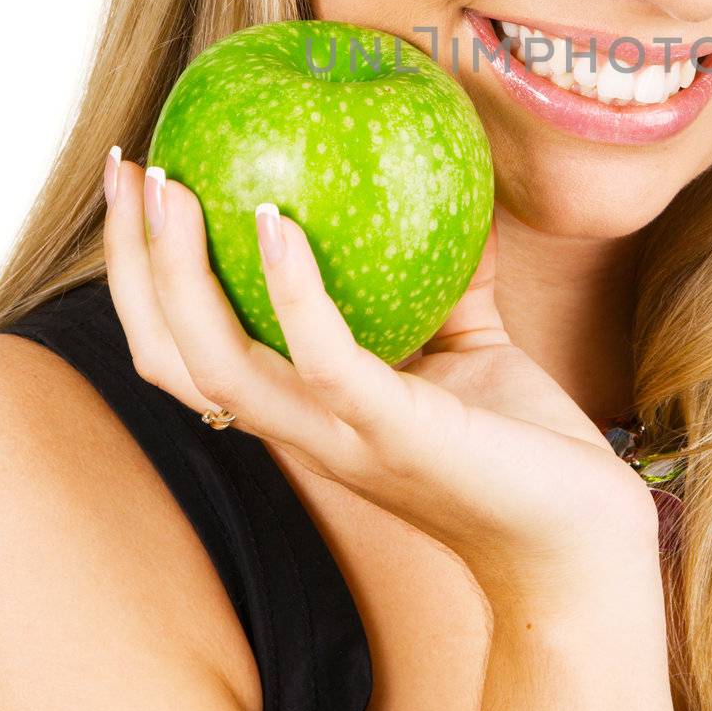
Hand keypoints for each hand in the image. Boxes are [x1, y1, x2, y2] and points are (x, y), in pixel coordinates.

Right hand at [102, 156, 658, 608]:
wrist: (583, 541)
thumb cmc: (523, 445)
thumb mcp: (473, 342)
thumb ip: (447, 275)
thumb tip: (448, 177)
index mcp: (305, 409)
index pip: (188, 348)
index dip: (144, 275)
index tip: (139, 183)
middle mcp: (302, 431)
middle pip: (171, 357)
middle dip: (132, 264)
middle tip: (128, 169)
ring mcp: (342, 440)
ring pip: (215, 368)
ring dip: (177, 276)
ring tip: (176, 189)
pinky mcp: (398, 437)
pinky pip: (325, 362)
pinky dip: (292, 293)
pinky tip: (280, 225)